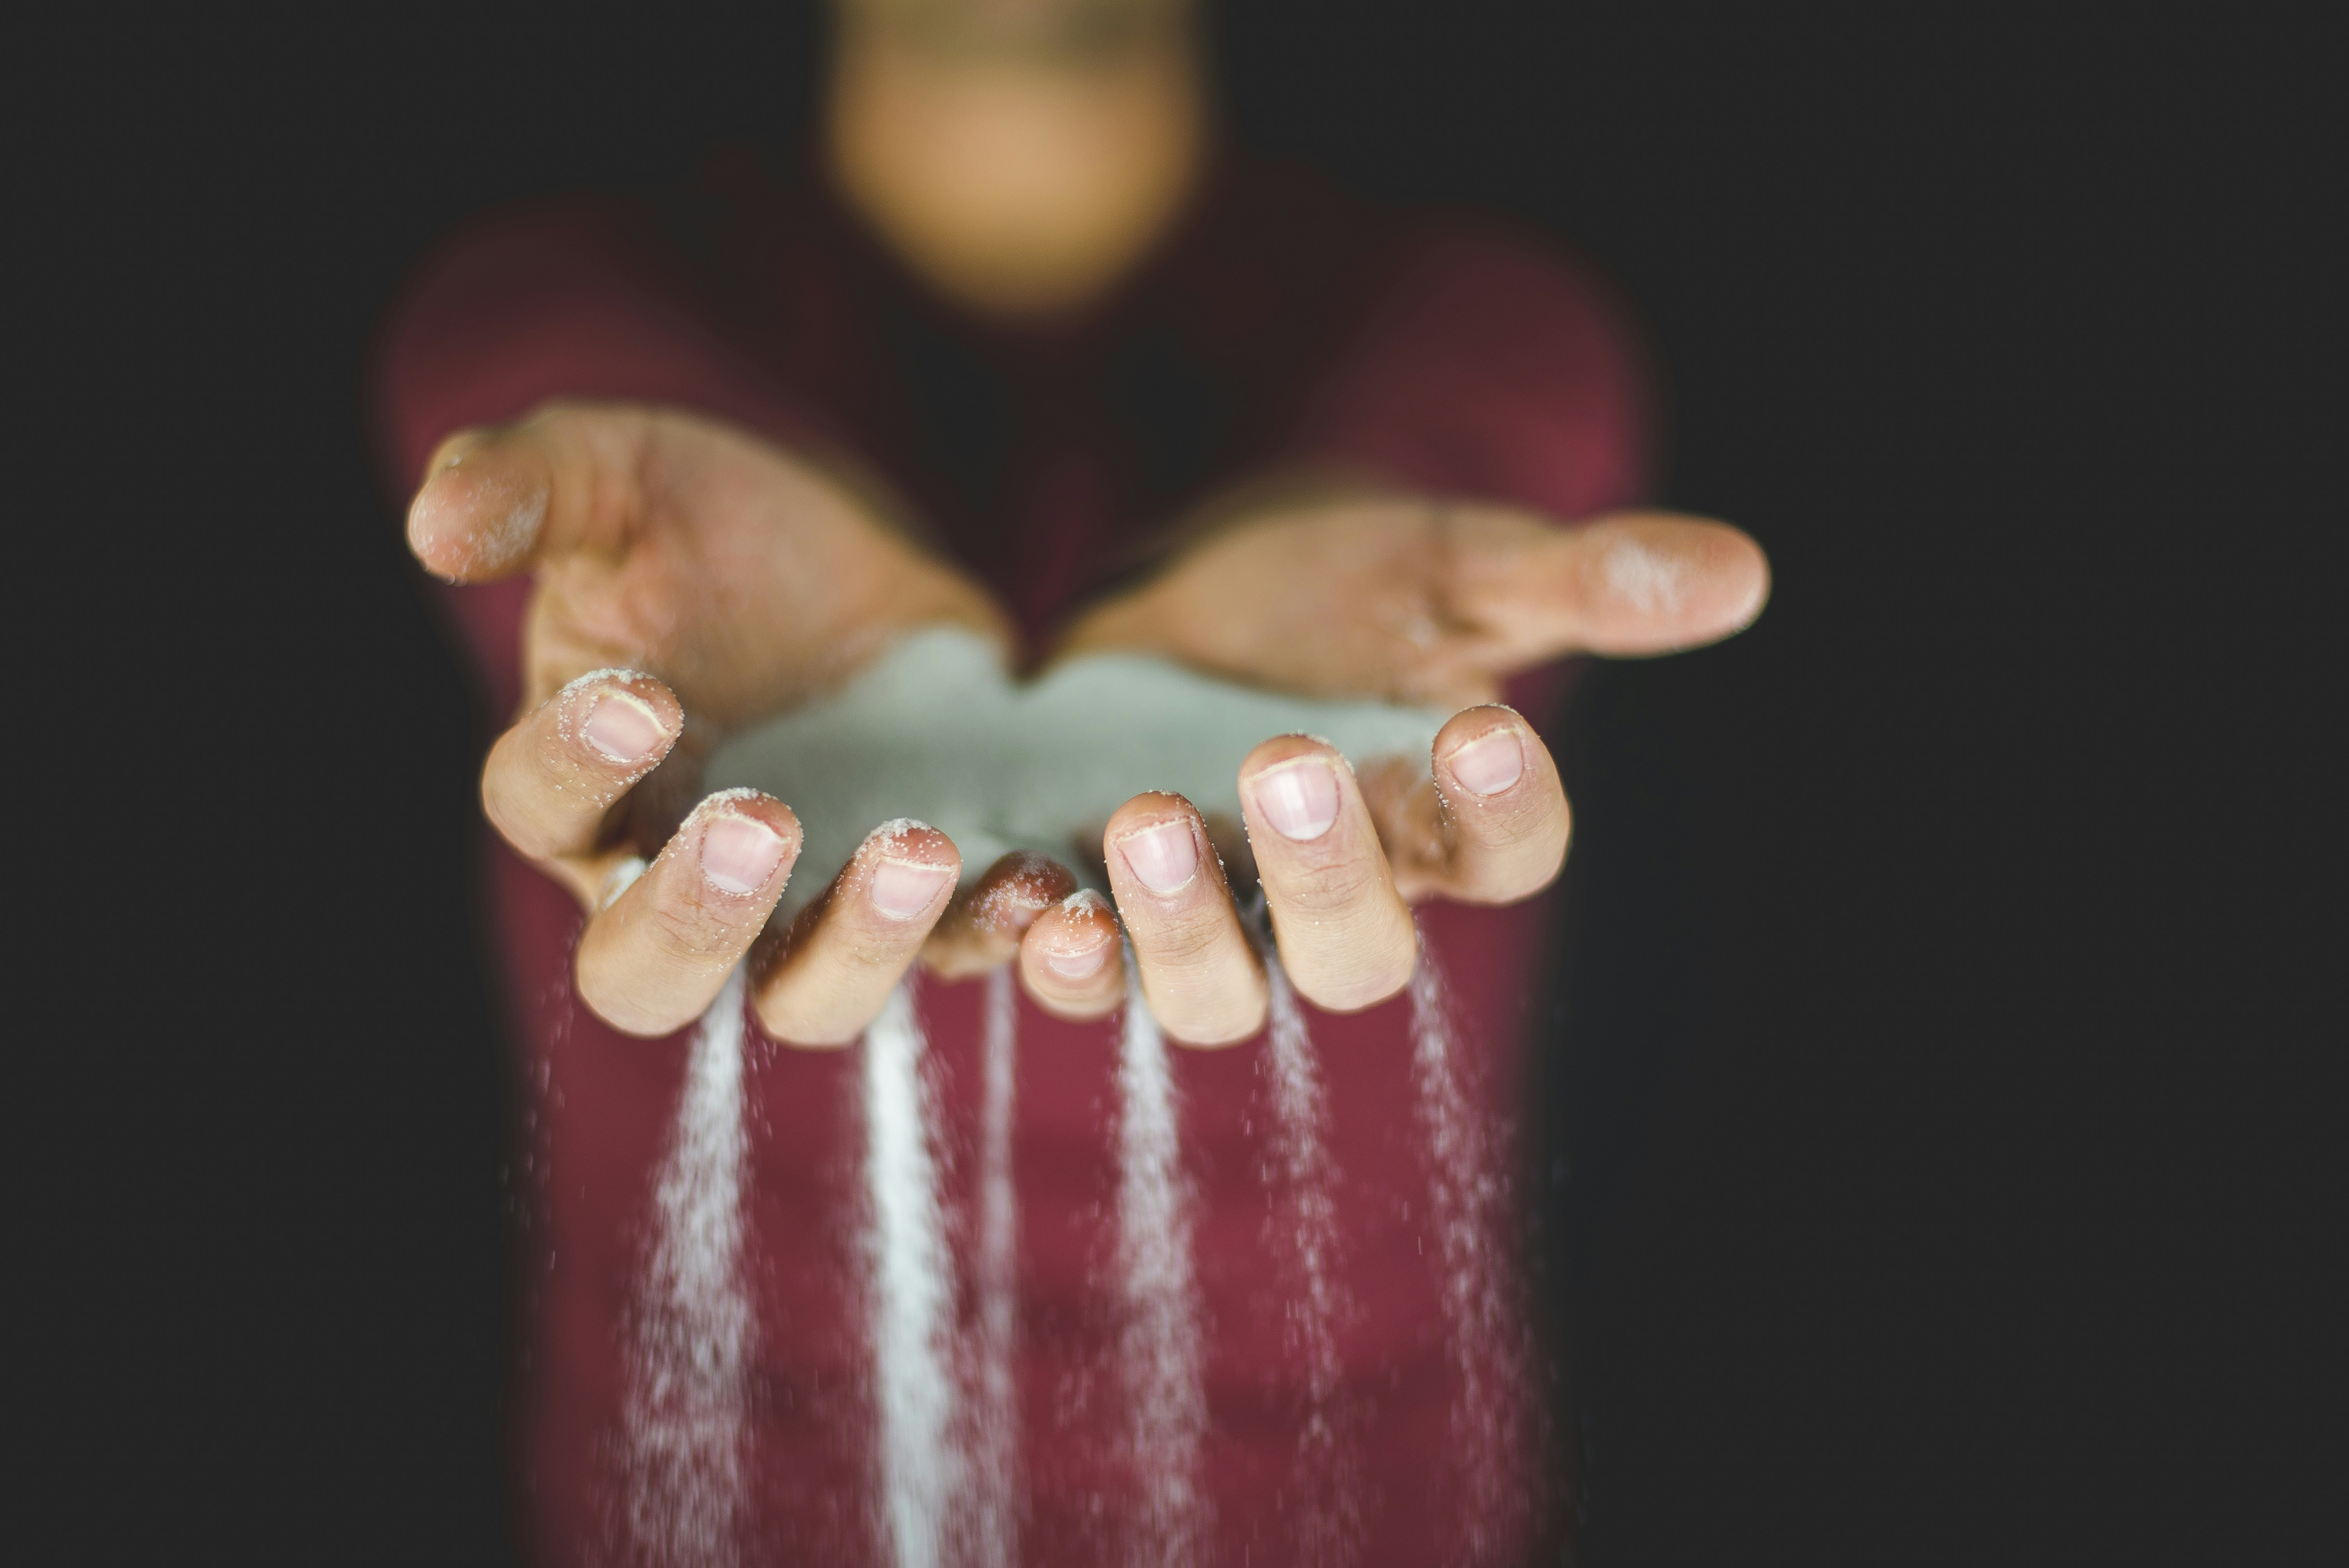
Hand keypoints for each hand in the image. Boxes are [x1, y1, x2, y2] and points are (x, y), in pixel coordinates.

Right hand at [409, 399, 1072, 1040]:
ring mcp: (805, 909)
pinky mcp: (928, 906)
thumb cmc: (707, 527)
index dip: (575, 765)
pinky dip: (998, 931)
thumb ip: (531, 485)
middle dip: (693, 920)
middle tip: (758, 823)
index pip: (540, 811)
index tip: (639, 691)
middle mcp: (675, 882)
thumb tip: (435, 525)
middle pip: (644, 976)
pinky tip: (1043, 884)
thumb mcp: (621, 473)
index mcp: (581, 787)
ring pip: (806, 997)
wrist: (859, 559)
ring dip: (859, 944)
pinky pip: (956, 955)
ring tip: (920, 848)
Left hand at [1022, 491, 1769, 1042]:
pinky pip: (1077, 970)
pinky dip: (1046, 947)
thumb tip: (1739, 572)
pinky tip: (1026, 897)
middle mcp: (1333, 900)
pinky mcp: (1092, 903)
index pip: (1505, 855)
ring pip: (1211, 992)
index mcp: (1441, 823)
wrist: (1196, 593)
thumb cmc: (1343, 586)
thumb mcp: (1449, 563)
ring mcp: (1209, 916)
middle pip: (1356, 957)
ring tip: (1145, 823)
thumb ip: (1573, 581)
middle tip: (1289, 763)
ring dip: (1178, 931)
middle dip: (1326, 876)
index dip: (1501, 811)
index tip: (1482, 723)